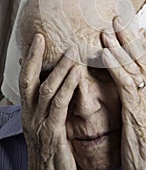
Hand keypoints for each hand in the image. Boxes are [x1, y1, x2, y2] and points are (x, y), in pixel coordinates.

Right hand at [19, 34, 78, 169]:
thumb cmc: (53, 152)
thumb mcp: (48, 125)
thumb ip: (52, 106)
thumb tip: (60, 84)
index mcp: (30, 112)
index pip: (26, 79)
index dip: (30, 58)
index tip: (37, 39)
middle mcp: (30, 115)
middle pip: (29, 79)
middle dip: (36, 56)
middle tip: (46, 36)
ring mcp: (39, 124)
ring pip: (46, 88)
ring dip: (59, 67)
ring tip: (72, 50)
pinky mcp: (52, 133)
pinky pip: (59, 104)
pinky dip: (67, 86)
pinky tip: (77, 72)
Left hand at [101, 17, 145, 169]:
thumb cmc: (141, 136)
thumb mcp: (140, 109)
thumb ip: (134, 90)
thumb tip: (128, 75)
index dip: (138, 41)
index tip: (131, 23)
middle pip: (141, 58)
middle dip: (129, 37)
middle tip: (117, 18)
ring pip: (133, 67)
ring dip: (119, 47)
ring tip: (107, 31)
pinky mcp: (136, 109)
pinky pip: (126, 83)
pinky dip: (116, 66)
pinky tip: (106, 54)